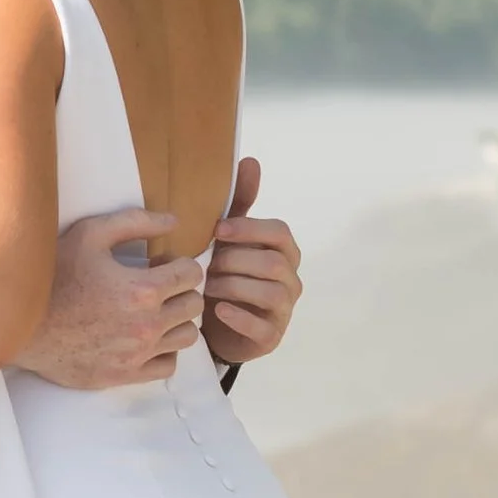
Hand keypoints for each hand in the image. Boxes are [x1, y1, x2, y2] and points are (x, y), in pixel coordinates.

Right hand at [14, 209, 205, 387]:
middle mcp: (147, 325)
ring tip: (154, 311)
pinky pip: (168, 366)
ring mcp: (137, 354)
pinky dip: (164, 351)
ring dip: (177, 320)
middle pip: (194, 305)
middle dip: (182, 289)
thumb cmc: (52, 276)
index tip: (161, 264)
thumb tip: (173, 220)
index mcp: (143, 289)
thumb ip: (135, 222)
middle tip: (158, 285)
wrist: (18, 324)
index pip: (192, 274)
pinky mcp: (124, 374)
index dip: (180, 263)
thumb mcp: (89, 234)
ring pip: (187, 337)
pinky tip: (145, 337)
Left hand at [203, 160, 301, 364]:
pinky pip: (261, 325)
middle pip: (271, 263)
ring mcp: (284, 309)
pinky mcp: (272, 336)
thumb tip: (250, 160)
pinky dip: (238, 316)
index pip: (280, 232)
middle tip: (206, 264)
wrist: (218, 326)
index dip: (249, 229)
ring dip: (233, 286)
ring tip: (207, 287)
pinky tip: (218, 311)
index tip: (218, 230)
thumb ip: (240, 204)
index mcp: (284, 251)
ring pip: (269, 292)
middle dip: (235, 261)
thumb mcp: (231, 239)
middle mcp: (291, 279)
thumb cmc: (228, 274)